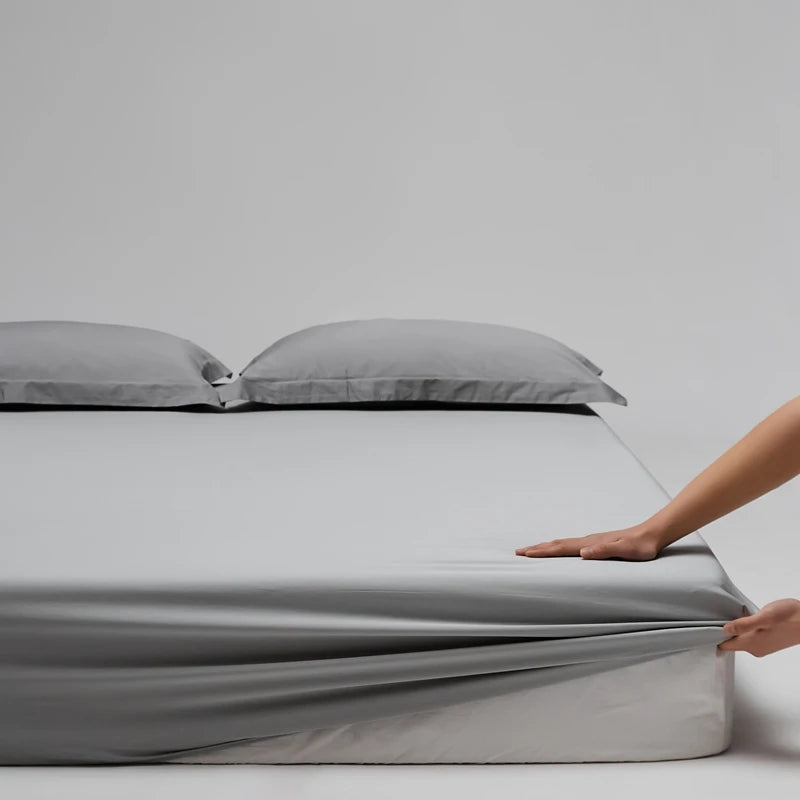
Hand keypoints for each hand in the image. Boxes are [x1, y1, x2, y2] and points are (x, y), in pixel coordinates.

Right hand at [515, 524, 664, 560]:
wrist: (652, 534)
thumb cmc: (640, 546)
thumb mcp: (624, 551)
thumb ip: (603, 551)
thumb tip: (582, 552)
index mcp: (590, 543)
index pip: (561, 548)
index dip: (542, 552)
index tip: (524, 554)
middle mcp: (587, 541)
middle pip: (556, 544)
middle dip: (536, 549)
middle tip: (519, 552)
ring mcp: (591, 541)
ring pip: (562, 543)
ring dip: (545, 547)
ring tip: (532, 550)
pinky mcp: (596, 543)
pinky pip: (571, 545)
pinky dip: (558, 547)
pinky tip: (559, 549)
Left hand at [718, 598, 799, 656]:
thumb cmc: (791, 617)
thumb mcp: (765, 617)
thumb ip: (744, 624)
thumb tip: (725, 629)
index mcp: (752, 644)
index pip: (725, 645)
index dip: (713, 636)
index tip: (704, 627)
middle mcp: (755, 648)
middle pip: (731, 642)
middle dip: (722, 631)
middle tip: (714, 616)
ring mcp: (762, 645)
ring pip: (740, 638)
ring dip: (734, 628)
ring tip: (727, 614)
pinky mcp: (767, 640)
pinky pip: (748, 635)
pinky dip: (743, 627)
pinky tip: (743, 617)